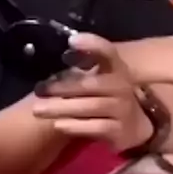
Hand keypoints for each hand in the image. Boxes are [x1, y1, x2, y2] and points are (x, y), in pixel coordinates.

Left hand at [32, 33, 153, 153]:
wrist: (134, 126)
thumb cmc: (106, 95)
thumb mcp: (98, 76)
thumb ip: (82, 64)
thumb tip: (65, 54)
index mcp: (115, 68)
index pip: (107, 52)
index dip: (92, 44)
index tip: (72, 41)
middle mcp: (122, 86)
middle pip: (89, 84)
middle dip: (61, 87)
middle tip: (39, 90)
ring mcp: (123, 110)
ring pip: (90, 107)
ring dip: (61, 108)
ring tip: (38, 110)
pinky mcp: (120, 132)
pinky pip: (95, 127)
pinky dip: (75, 126)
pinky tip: (58, 124)